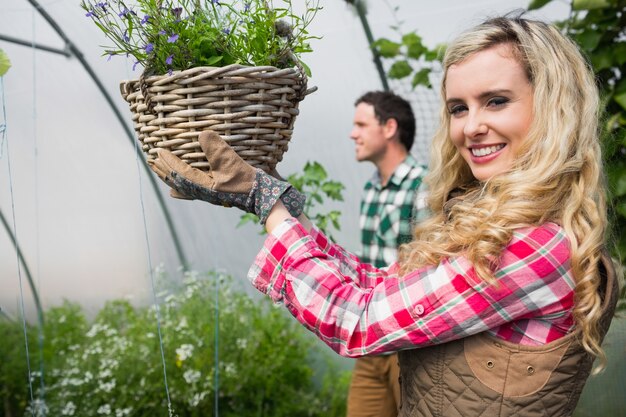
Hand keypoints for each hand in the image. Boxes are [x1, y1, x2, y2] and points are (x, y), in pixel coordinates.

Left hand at [148, 130, 305, 223]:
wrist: (269, 199)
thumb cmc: (250, 183)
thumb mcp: (233, 164)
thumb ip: (216, 150)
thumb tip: (201, 134)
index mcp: (204, 186)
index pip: (180, 173)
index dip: (168, 162)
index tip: (157, 151)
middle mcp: (206, 191)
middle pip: (179, 182)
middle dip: (165, 172)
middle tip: (152, 162)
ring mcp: (214, 193)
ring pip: (187, 186)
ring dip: (175, 178)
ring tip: (165, 175)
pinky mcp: (223, 191)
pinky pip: (199, 189)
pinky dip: (189, 186)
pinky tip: (189, 186)